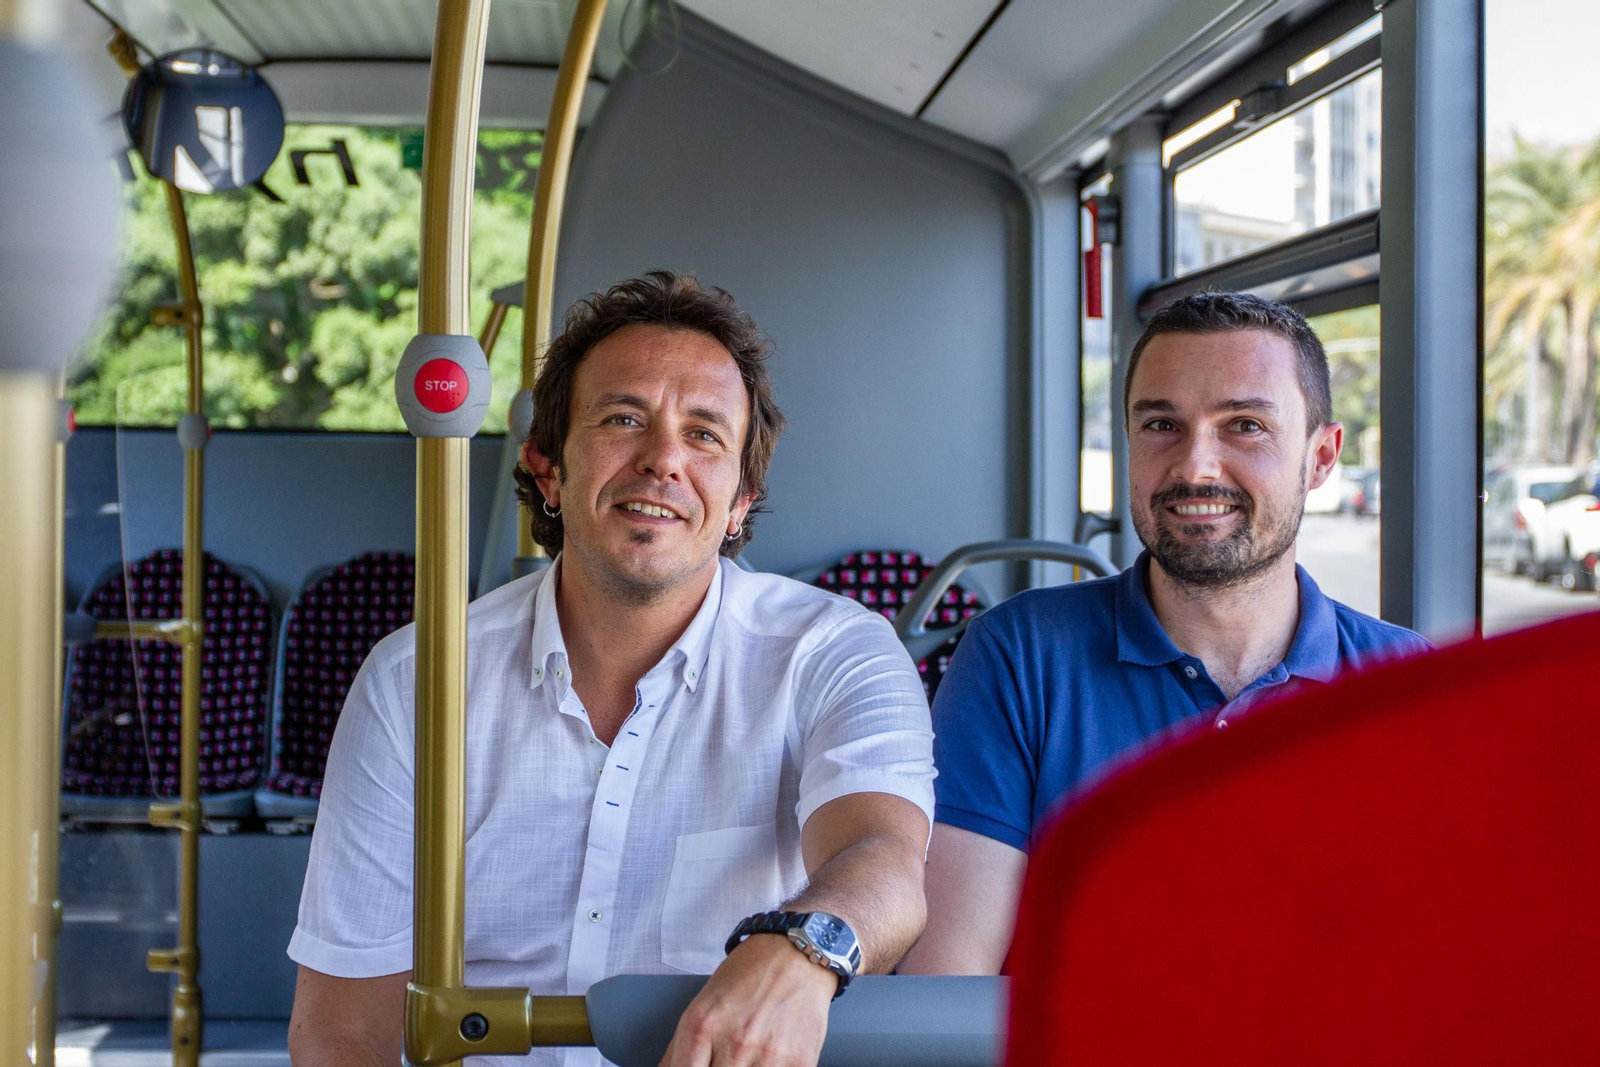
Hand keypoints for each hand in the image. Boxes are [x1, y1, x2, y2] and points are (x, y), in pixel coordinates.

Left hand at [659, 933, 837, 1066]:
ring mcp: (767, 1057)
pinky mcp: (799, 1063)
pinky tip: (768, 1058)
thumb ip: (679, 1047)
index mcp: (702, 1026)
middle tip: (725, 1058)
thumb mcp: (703, 1002)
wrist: (796, 955)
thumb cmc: (749, 974)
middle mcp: (734, 1044)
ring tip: (747, 1057)